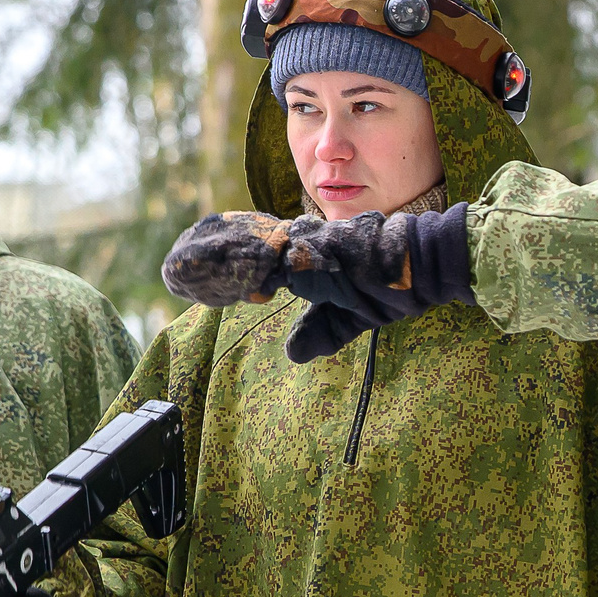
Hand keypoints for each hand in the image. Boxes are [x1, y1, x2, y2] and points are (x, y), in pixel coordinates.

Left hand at [163, 207, 474, 360]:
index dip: (221, 261)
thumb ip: (322, 331)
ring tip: (176, 270)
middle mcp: (301, 243)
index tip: (190, 275)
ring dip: (210, 260)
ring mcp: (304, 245)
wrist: (427, 265)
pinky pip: (266, 259)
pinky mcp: (311, 254)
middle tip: (171, 271)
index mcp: (307, 255)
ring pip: (245, 247)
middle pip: (240, 243)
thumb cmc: (396, 286)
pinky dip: (235, 266)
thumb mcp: (353, 318)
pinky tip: (217, 275)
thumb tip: (293, 353)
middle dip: (203, 256)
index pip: (254, 253)